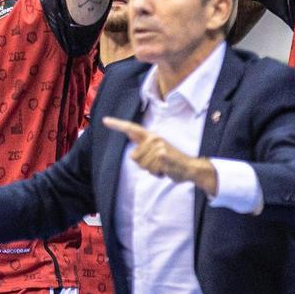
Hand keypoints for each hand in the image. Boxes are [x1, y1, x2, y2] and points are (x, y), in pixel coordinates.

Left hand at [102, 117, 216, 192]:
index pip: (131, 128)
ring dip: (152, 170)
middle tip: (158, 163)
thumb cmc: (171, 161)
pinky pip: (152, 170)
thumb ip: (143, 142)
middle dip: (144, 165)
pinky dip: (158, 173)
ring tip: (163, 166)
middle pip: (134, 157)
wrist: (190, 168)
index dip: (117, 124)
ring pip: (143, 166)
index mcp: (151, 136)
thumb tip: (129, 133)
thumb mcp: (156, 149)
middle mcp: (154, 139)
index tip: (104, 120)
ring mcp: (159, 147)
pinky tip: (167, 170)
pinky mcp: (163, 156)